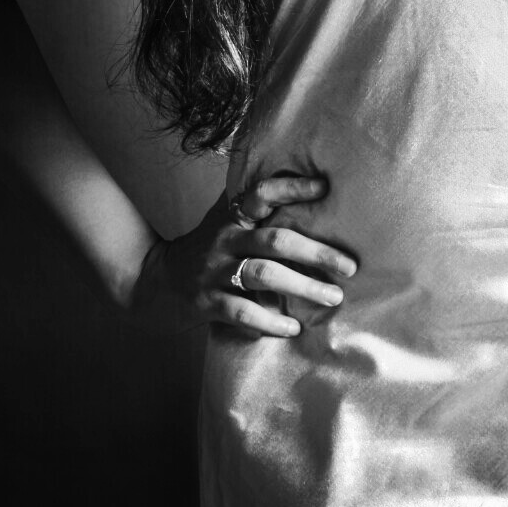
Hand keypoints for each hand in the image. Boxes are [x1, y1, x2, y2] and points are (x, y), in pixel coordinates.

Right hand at [130, 171, 355, 336]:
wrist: (157, 277)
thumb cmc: (207, 243)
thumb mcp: (225, 217)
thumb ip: (254, 203)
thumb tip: (304, 178)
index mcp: (232, 217)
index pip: (261, 194)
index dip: (292, 188)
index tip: (325, 187)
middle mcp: (225, 239)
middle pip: (276, 240)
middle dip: (316, 253)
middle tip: (350, 267)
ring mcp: (215, 271)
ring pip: (264, 275)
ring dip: (302, 286)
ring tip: (333, 296)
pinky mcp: (206, 302)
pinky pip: (241, 312)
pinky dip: (269, 321)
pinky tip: (293, 328)